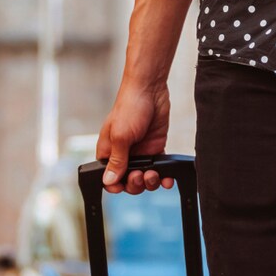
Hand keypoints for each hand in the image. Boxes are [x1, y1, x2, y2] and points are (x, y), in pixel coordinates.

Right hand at [98, 78, 173, 194]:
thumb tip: (108, 181)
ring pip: (144, 178)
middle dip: (135, 184)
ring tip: (154, 174)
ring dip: (150, 182)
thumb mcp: (120, 136)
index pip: (108, 178)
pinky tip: (168, 178)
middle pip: (127, 181)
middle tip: (141, 175)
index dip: (116, 185)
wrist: (150, 89)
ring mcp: (140, 152)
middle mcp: (123, 154)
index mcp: (108, 152)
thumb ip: (117, 160)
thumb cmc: (130, 107)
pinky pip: (159, 169)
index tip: (124, 186)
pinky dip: (164, 176)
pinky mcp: (155, 148)